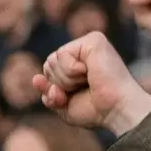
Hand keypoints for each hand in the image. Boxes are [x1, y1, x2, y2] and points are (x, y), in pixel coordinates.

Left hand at [34, 32, 150, 135]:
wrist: (115, 110)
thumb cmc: (95, 110)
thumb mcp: (64, 106)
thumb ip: (48, 92)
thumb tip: (35, 78)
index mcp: (77, 63)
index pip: (48, 71)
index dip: (53, 88)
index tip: (73, 96)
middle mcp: (84, 50)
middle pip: (48, 63)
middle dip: (59, 83)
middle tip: (82, 88)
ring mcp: (89, 43)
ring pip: (53, 59)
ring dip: (66, 79)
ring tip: (88, 81)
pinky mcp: (94, 39)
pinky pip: (63, 55)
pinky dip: (71, 71)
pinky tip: (89, 73)